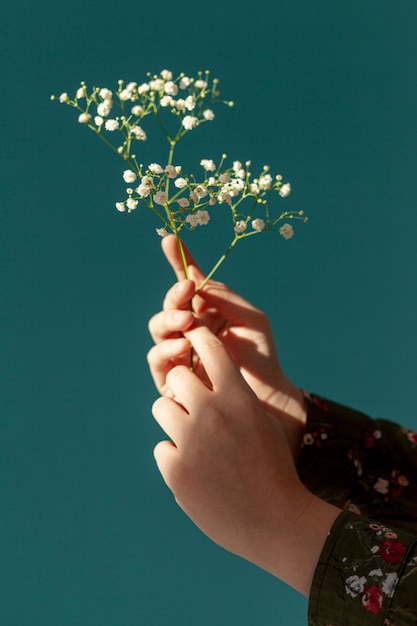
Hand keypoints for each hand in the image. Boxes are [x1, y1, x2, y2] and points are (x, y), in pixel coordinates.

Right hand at [147, 235, 305, 456]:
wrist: (266, 395)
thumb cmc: (262, 355)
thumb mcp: (252, 318)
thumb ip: (224, 298)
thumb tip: (196, 283)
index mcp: (207, 310)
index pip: (187, 283)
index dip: (178, 260)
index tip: (169, 238)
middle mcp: (189, 329)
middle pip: (169, 305)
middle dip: (175, 296)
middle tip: (188, 292)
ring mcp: (178, 353)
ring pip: (158, 329)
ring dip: (169, 320)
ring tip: (187, 322)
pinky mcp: (170, 379)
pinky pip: (158, 360)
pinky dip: (167, 350)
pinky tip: (183, 347)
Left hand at [152, 321, 339, 594]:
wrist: (276, 522)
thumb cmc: (275, 468)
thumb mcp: (265, 423)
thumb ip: (237, 398)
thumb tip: (209, 376)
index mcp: (238, 397)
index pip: (210, 348)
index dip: (198, 339)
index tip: (191, 338)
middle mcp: (212, 413)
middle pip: (177, 375)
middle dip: (182, 386)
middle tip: (191, 401)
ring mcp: (191, 442)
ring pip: (161, 407)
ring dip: (174, 418)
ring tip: (192, 437)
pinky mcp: (176, 471)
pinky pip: (161, 447)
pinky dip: (174, 457)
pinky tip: (195, 471)